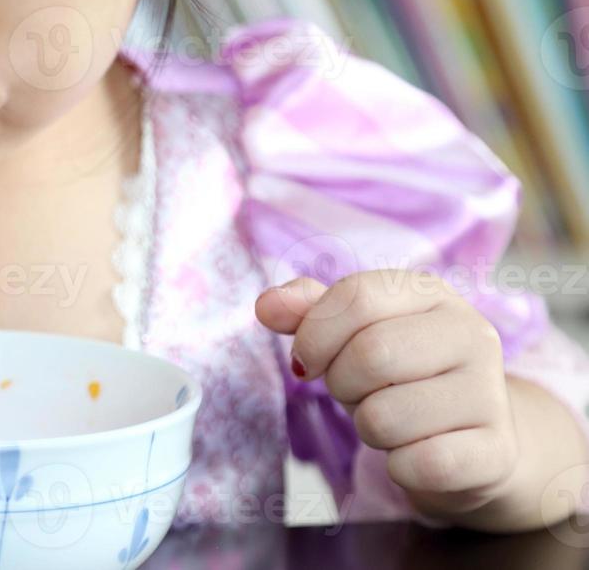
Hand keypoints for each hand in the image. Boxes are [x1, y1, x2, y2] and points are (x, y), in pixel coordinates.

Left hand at [255, 270, 521, 517]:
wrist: (473, 440)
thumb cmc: (401, 377)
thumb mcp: (353, 334)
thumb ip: (309, 312)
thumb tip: (266, 305)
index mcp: (433, 294)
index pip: (357, 296)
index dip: (315, 333)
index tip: (308, 361)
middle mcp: (472, 333)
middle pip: (371, 354)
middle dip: (342, 384)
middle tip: (357, 394)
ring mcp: (490, 393)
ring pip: (386, 415)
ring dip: (369, 427)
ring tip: (392, 420)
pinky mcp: (495, 453)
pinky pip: (417, 464)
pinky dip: (399, 467)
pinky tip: (416, 454)